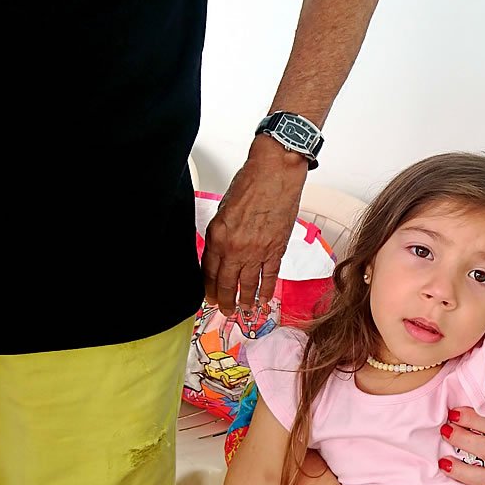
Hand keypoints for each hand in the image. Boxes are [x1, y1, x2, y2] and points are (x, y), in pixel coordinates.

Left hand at [202, 139, 307, 313]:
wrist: (275, 174)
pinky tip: (263, 299)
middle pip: (226, 282)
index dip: (208, 287)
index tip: (209, 296)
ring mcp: (257, 250)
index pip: (208, 270)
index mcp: (218, 235)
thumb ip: (220, 233)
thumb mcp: (223, 209)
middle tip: (225, 310)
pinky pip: (269, 275)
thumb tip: (219, 252)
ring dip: (245, 300)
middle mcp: (235, 247)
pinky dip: (266, 289)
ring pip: (248, 283)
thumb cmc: (251, 184)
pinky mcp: (276, 249)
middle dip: (224, 300)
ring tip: (244, 310)